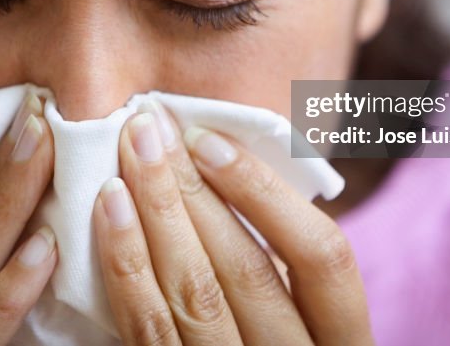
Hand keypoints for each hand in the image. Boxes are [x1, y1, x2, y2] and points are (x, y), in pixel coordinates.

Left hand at [92, 101, 374, 344]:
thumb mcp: (302, 330)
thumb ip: (283, 276)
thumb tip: (235, 176)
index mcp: (341, 345)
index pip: (326, 260)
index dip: (269, 195)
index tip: (213, 143)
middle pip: (248, 268)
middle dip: (193, 187)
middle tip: (149, 125)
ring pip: (194, 293)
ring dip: (156, 212)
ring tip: (127, 152)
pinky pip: (147, 329)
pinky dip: (126, 264)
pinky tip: (108, 211)